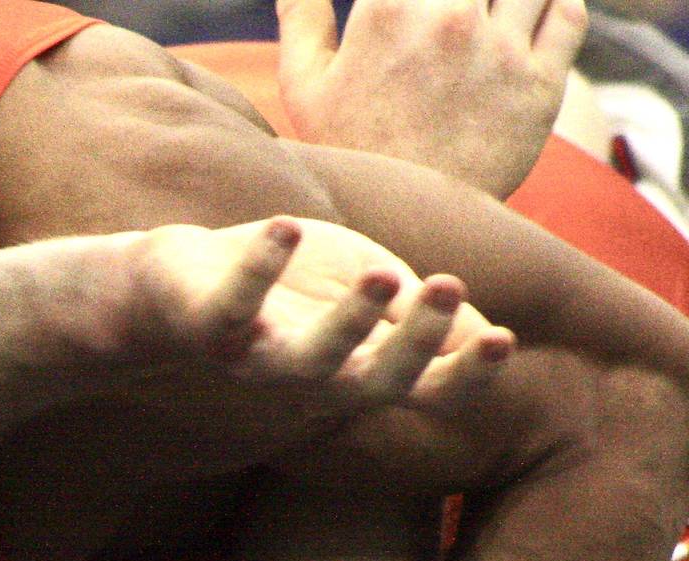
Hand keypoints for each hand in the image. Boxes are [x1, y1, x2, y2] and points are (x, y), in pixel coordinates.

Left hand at [129, 216, 514, 417]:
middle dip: (417, 345)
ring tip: (382, 272)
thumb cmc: (286, 287)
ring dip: (348, 321)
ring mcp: (256, 356)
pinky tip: (287, 226)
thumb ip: (417, 313)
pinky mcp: (206, 327)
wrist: (179, 280)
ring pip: (306, 363)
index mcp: (358, 365)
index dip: (464, 377)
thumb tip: (491, 336)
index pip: (423, 390)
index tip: (505, 340)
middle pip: (374, 385)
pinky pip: (232, 306)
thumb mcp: (366, 292)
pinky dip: (259, 267)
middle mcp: (311, 375)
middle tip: (451, 287)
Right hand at [278, 0, 587, 198]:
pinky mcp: (539, 84)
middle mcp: (450, 19)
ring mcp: (500, 50)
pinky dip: (555, 3)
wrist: (399, 227)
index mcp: (389, 9)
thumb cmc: (348, 151)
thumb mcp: (304, 87)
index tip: (414, 11)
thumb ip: (302, 20)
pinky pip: (569, 12)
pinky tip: (532, 15)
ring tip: (491, 15)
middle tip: (451, 21)